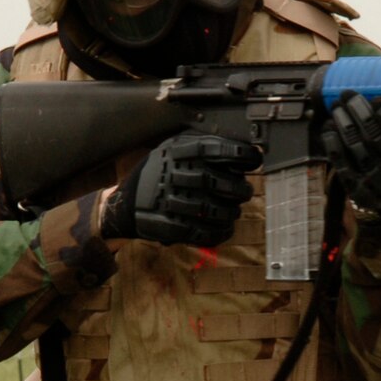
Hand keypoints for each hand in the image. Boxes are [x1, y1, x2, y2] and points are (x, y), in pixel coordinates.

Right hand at [100, 134, 258, 245]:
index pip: (219, 150)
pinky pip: (205, 233)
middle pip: (222, 184)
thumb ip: (203, 147)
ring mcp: (174, 202)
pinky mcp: (173, 226)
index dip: (242, 154)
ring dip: (232, 213)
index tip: (254, 158)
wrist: (126, 203)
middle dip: (240, 189)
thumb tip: (243, 149)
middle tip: (243, 191)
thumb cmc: (158, 174)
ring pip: (218, 211)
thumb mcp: (173, 149)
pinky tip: (225, 228)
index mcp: (179, 152)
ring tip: (233, 211)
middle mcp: (178, 175)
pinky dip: (221, 233)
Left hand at [321, 92, 380, 214]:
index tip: (377, 99)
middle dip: (359, 112)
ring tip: (337, 107)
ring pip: (358, 150)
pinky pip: (343, 165)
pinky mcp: (362, 194)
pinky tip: (330, 127)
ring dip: (344, 124)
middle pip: (378, 139)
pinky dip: (334, 144)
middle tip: (348, 94)